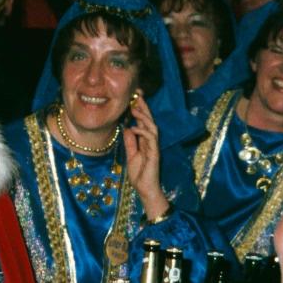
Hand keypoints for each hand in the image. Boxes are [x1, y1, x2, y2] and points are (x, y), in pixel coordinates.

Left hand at [123, 96, 167, 219]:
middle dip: (144, 106)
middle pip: (149, 119)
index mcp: (145, 140)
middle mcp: (151, 141)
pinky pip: (150, 139)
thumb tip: (127, 128)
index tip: (133, 97)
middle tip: (137, 93)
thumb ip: (130, 142)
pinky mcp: (155, 153)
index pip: (144, 121)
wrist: (145, 189)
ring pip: (152, 126)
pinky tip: (134, 127)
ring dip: (144, 116)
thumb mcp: (131, 155)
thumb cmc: (140, 174)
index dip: (140, 109)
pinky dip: (142, 131)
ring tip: (135, 107)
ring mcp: (154, 146)